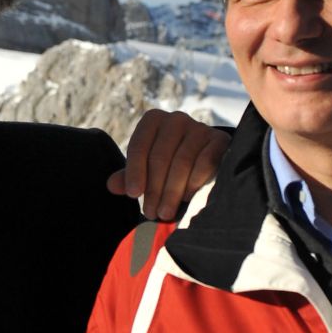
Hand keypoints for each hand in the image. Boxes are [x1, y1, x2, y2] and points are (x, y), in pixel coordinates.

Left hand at [109, 111, 228, 221]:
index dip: (134, 171)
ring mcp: (199, 128)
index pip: (139, 145)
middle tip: (150, 212)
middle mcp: (176, 119)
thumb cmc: (168, 165)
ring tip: (165, 213)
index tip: (132, 194)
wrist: (205, 158)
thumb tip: (112, 185)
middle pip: (160, 156)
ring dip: (171, 192)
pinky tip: (187, 199)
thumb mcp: (146, 170)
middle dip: (153, 188)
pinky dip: (194, 182)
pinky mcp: (219, 140)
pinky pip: (205, 162)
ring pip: (182, 161)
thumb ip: (129, 176)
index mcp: (154, 120)